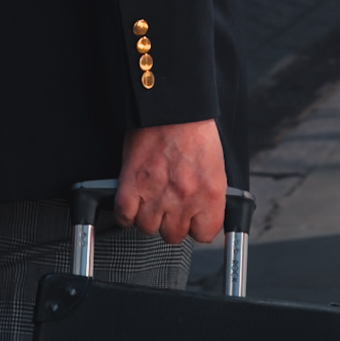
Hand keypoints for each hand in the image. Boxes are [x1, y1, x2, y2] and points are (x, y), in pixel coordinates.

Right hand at [116, 120, 225, 244]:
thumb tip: (203, 213)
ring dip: (147, 218)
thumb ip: (209, 194)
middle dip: (169, 222)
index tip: (191, 219)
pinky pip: (124, 216)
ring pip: (147, 228)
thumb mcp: (215, 166)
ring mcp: (156, 193)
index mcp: (210, 195)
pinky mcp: (132, 183)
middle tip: (168, 206)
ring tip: (148, 202)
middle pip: (173, 235)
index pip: (204, 235)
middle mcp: (184, 199)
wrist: (171, 105)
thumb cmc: (194, 129)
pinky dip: (125, 214)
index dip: (195, 227)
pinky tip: (131, 203)